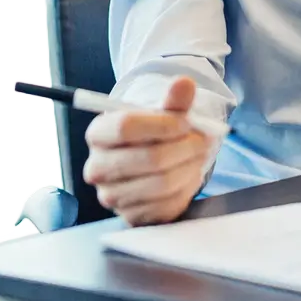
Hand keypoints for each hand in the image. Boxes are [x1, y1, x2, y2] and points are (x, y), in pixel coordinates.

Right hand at [82, 76, 214, 226]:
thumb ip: (174, 99)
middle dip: (184, 148)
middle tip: (203, 140)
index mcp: (98, 133)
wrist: (148, 161)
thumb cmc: (153, 133)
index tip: (186, 122)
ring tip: (199, 155)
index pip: (125, 126)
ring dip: (189, 167)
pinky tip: (189, 174)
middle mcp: (97, 167)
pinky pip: (166, 206)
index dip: (162, 124)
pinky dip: (186, 189)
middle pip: (148, 158)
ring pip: (161, 184)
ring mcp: (112, 196)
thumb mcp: (163, 113)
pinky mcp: (130, 217)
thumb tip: (185, 83)